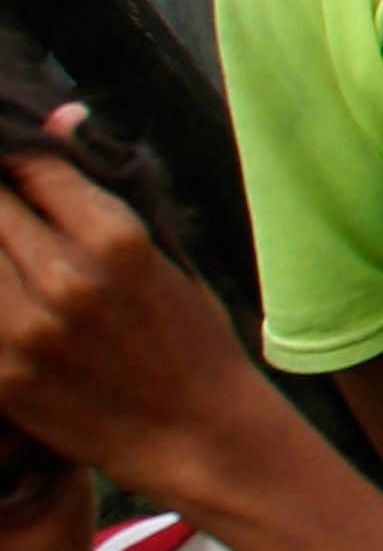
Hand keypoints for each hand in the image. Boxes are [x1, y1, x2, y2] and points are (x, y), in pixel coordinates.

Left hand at [0, 118, 287, 507]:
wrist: (196, 433)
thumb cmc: (189, 338)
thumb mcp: (166, 253)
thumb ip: (105, 189)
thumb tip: (61, 117)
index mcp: (116, 240)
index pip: (31, 166)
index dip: (12, 151)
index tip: (9, 150)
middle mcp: (64, 279)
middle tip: (5, 200)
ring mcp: (23, 330)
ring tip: (4, 243)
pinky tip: (5, 282)